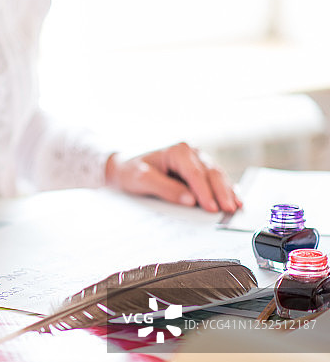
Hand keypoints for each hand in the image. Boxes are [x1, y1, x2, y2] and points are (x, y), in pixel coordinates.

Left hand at [105, 142, 241, 212]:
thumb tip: (190, 200)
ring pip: (217, 176)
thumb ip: (166, 189)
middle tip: (228, 210)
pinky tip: (234, 201)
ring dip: (227, 192)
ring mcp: (198, 160)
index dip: (205, 192)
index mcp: (178, 151)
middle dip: (221, 193)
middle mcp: (192, 153)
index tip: (212, 208)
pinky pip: (215, 180)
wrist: (125, 167)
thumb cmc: (132, 171)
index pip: (195, 174)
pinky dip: (225, 190)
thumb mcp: (142, 179)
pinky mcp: (199, 170)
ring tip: (236, 208)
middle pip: (212, 173)